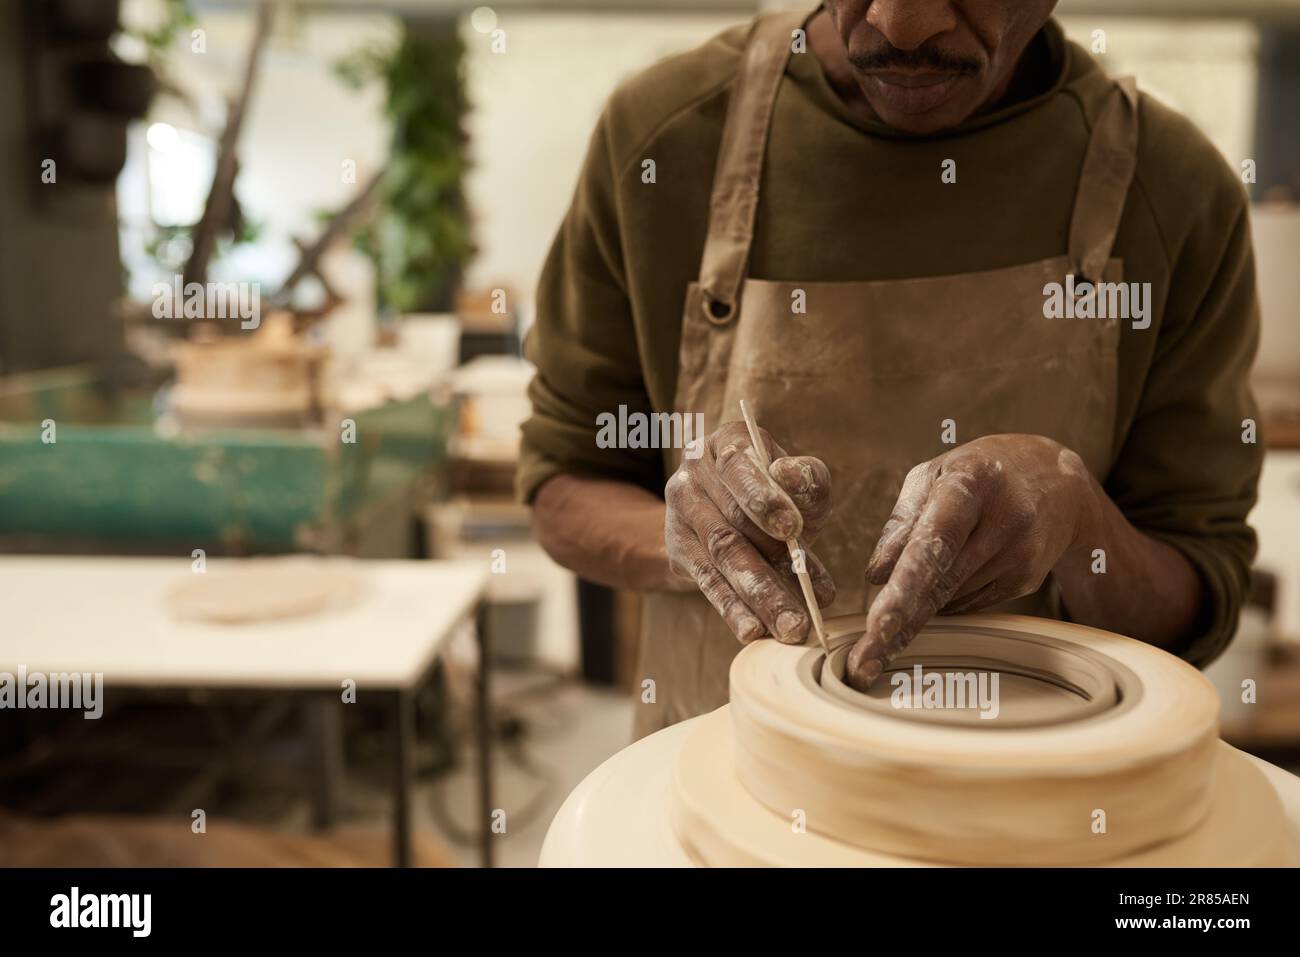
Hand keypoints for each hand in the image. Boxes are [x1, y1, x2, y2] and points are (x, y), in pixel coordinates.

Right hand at [665, 420, 834, 643]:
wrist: (718, 512)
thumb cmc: (775, 494)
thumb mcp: (796, 484)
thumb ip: (807, 481)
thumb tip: (793, 479)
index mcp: (727, 442)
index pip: (740, 465)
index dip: (765, 497)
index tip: (792, 529)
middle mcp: (695, 471)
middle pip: (733, 521)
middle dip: (774, 563)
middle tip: (810, 598)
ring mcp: (681, 511)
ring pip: (723, 556)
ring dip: (760, 595)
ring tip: (792, 626)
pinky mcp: (678, 550)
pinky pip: (708, 581)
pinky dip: (732, 608)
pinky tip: (753, 630)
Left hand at [847, 434, 1099, 690]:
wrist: (1058, 482)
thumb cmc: (977, 475)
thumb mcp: (934, 474)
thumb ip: (901, 520)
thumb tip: (876, 574)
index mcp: (971, 483)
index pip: (933, 542)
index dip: (906, 586)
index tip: (878, 624)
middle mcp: (1004, 519)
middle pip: (941, 584)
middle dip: (897, 626)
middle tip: (861, 665)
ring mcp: (1021, 553)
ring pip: (951, 598)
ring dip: (916, 610)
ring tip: (890, 616)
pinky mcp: (1027, 579)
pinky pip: (968, 603)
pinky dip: (945, 600)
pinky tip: (947, 577)